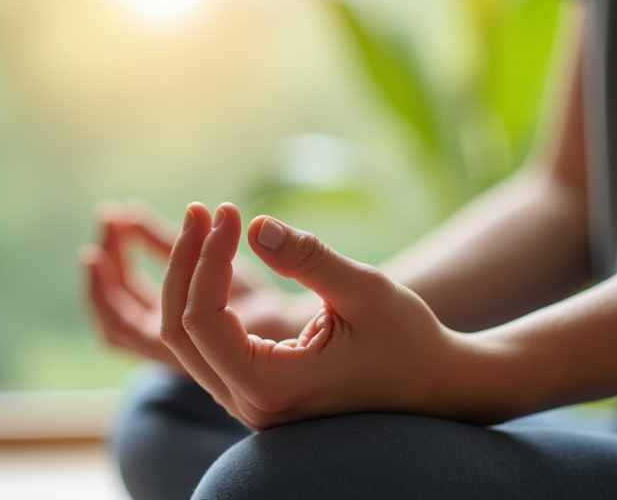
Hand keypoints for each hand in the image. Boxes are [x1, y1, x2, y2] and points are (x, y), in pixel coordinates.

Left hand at [159, 202, 468, 429]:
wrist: (435, 383)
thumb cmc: (408, 340)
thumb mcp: (365, 290)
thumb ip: (308, 258)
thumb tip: (253, 226)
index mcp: (272, 389)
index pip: (203, 321)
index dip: (206, 259)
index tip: (228, 211)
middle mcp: (250, 406)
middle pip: (181, 332)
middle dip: (185, 263)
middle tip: (204, 210)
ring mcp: (248, 403)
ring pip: (187, 340)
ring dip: (190, 278)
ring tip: (205, 224)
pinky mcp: (255, 389)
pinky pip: (207, 344)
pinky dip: (205, 297)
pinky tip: (216, 255)